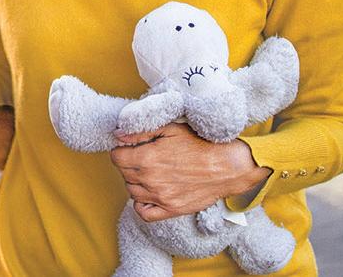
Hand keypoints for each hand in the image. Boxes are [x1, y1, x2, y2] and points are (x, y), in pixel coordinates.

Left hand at [110, 122, 270, 221]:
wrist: (226, 166)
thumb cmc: (199, 143)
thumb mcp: (169, 128)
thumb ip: (140, 131)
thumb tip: (118, 134)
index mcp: (148, 157)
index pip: (116, 157)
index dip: (121, 149)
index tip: (129, 147)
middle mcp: (151, 180)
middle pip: (123, 173)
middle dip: (127, 163)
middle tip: (140, 156)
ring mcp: (161, 197)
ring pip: (131, 191)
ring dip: (134, 181)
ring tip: (148, 171)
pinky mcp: (171, 210)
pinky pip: (144, 213)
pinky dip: (141, 203)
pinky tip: (149, 192)